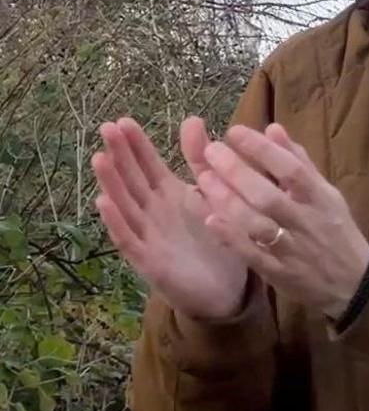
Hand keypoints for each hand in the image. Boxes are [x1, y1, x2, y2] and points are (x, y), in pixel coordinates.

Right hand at [93, 118, 250, 318]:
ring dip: (111, 183)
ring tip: (100, 158)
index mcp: (168, 196)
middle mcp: (153, 213)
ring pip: (125, 206)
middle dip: (119, 155)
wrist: (226, 291)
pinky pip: (130, 240)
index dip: (136, 145)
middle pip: (132, 180)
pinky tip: (105, 203)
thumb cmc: (216, 241)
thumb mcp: (211, 195)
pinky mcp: (149, 262)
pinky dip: (117, 222)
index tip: (123, 121)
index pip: (148, 165)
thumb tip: (192, 119)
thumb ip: (200, 161)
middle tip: (107, 128)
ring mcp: (148, 236)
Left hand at [191, 123, 368, 318]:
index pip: (292, 170)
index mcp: (320, 199)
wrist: (354, 282)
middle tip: (212, 151)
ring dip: (230, 202)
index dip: (263, 150)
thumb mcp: (327, 194)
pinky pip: (254, 255)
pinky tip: (211, 220)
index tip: (235, 132)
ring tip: (204, 179)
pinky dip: (233, 238)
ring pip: (258, 225)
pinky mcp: (280, 273)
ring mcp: (292, 249)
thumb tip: (273, 128)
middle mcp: (306, 222)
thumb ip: (300, 163)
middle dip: (238, 172)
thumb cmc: (336, 231)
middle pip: (269, 196)